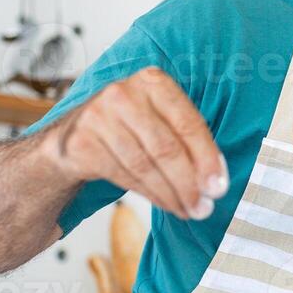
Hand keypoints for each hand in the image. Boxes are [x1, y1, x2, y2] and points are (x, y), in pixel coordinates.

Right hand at [43, 66, 226, 219]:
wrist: (73, 135)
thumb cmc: (129, 128)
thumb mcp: (159, 121)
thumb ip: (187, 142)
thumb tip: (215, 181)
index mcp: (152, 82)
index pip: (188, 123)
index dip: (207, 158)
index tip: (218, 186)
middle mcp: (124, 94)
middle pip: (166, 148)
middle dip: (189, 184)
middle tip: (204, 208)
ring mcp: (99, 116)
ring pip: (145, 166)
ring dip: (171, 194)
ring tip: (188, 210)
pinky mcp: (82, 142)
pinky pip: (124, 175)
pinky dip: (150, 194)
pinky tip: (165, 203)